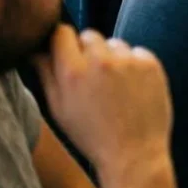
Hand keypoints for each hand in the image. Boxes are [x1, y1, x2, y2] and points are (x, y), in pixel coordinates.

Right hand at [33, 26, 172, 175]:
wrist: (133, 154)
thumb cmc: (91, 135)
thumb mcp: (58, 108)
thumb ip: (46, 74)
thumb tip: (37, 49)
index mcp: (72, 71)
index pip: (62, 33)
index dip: (63, 42)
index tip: (66, 52)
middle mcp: (100, 61)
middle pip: (89, 35)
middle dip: (88, 50)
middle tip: (92, 76)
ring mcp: (128, 61)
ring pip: (115, 43)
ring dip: (112, 57)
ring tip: (114, 86)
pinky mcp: (151, 65)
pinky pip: (138, 52)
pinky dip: (135, 64)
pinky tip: (133, 88)